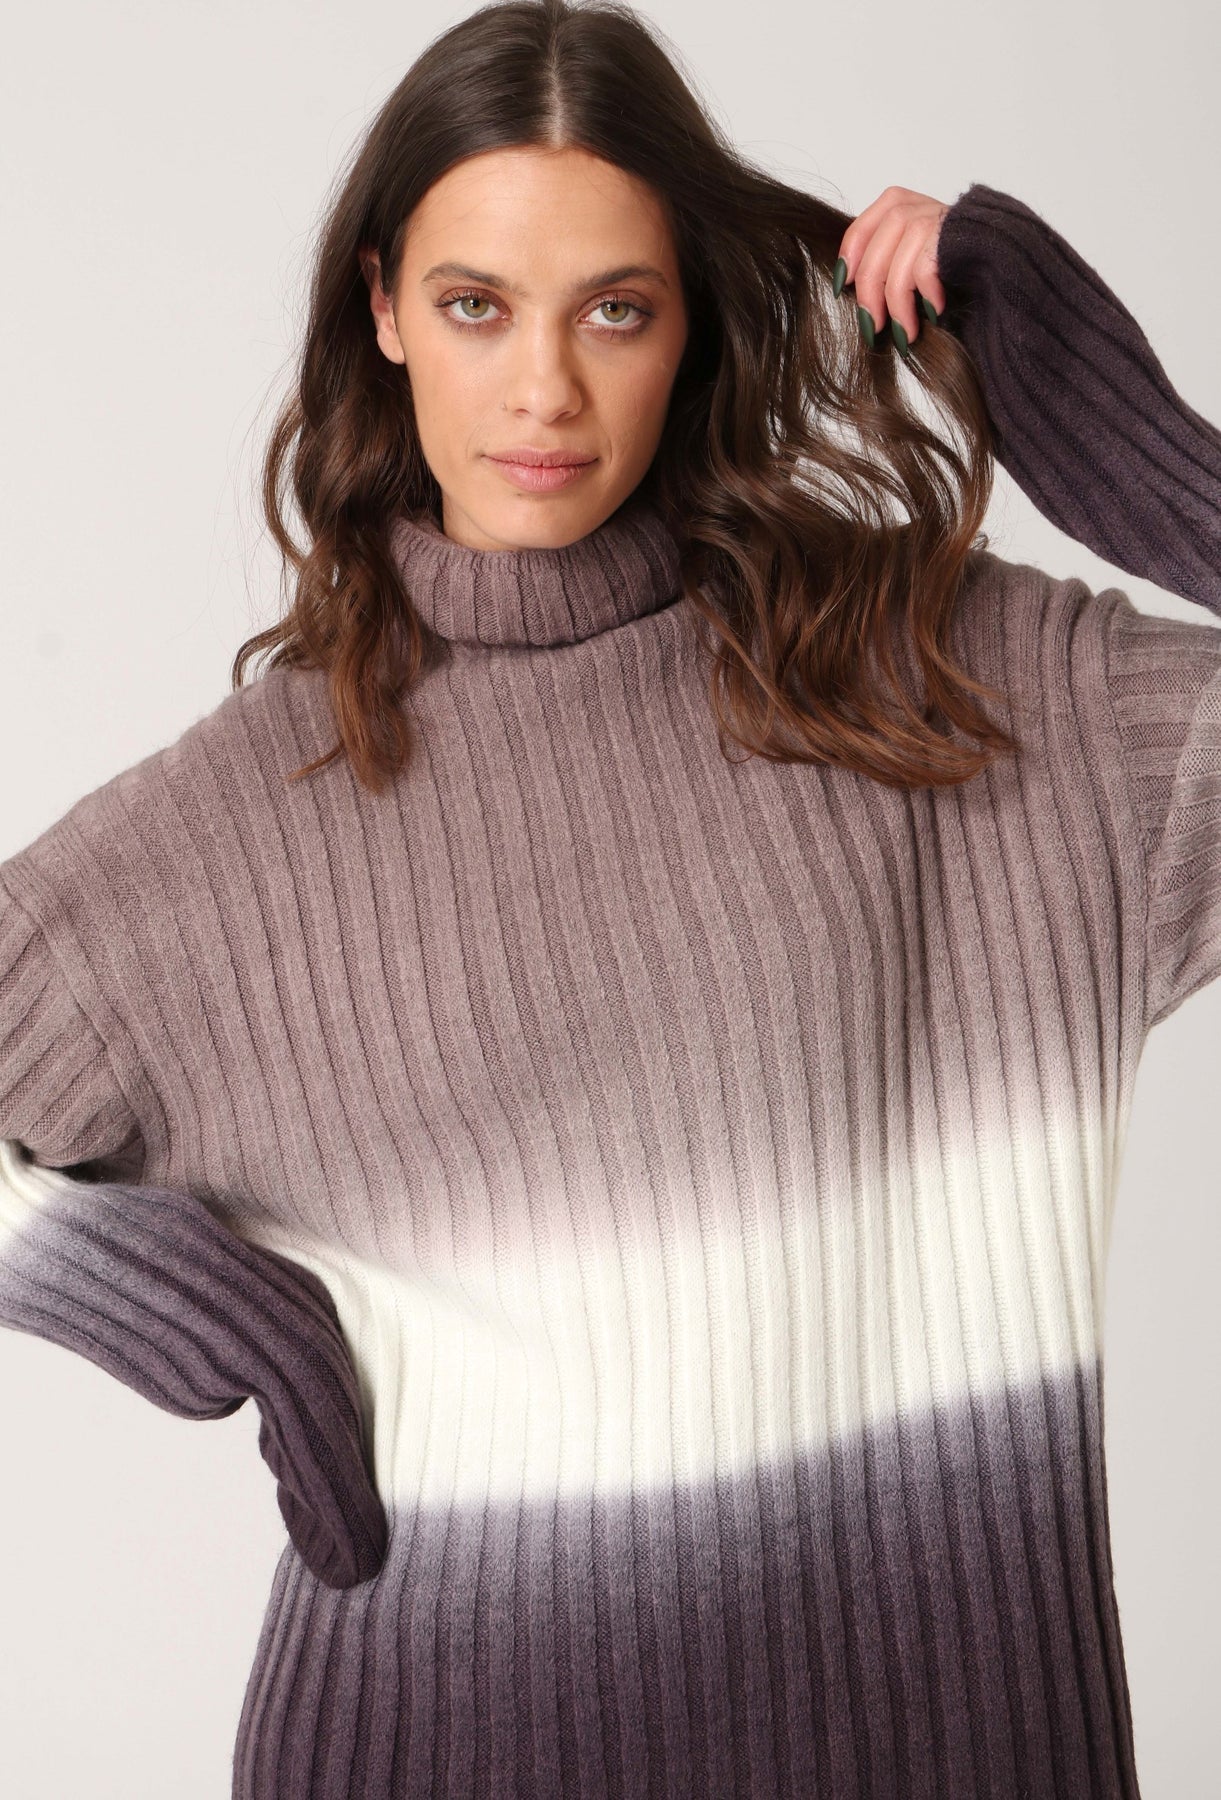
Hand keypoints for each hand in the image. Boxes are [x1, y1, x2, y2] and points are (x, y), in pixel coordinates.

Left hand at [834, 185, 951, 356]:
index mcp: (901, 206)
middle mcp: (918, 206)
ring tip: (904, 332)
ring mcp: (938, 216)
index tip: (844, 287)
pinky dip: (925, 294)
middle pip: (877, 246)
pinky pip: (925, 266)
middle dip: (870, 292)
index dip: (849, 258)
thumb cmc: (955, 269)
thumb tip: (851, 288)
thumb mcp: (911, 259)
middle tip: (872, 326)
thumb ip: (885, 261)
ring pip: (900, 258)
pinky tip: (933, 312)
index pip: (861, 228)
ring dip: (897, 303)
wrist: (1007, 262)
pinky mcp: (958, 233)